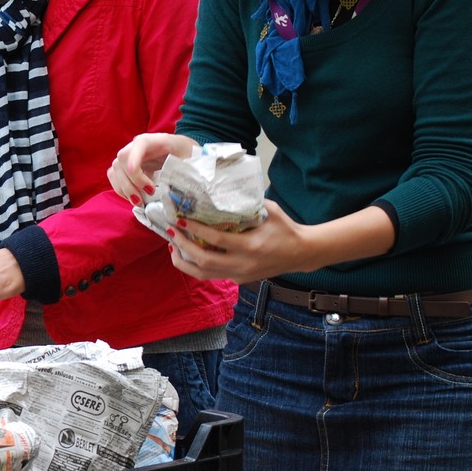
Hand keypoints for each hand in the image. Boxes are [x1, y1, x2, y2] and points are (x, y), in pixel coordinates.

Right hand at [108, 133, 195, 205]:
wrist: (180, 149)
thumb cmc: (184, 153)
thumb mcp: (188, 157)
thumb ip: (183, 168)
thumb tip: (177, 186)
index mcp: (153, 140)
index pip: (139, 144)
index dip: (134, 160)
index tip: (137, 176)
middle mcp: (136, 146)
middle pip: (122, 160)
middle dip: (131, 182)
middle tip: (149, 194)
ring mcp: (128, 156)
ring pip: (115, 170)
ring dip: (124, 189)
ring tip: (140, 202)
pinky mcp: (125, 167)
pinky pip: (114, 177)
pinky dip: (121, 189)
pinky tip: (134, 198)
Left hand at [167, 199, 311, 283]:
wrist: (302, 253)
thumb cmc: (285, 228)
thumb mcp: (269, 211)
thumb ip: (246, 205)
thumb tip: (221, 191)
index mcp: (251, 246)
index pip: (215, 240)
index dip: (194, 229)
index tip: (179, 219)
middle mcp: (243, 264)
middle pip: (203, 261)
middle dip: (182, 246)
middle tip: (170, 230)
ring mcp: (240, 274)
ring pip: (203, 274)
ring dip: (183, 261)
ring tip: (172, 245)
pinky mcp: (239, 279)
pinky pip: (211, 275)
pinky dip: (196, 266)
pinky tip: (187, 253)